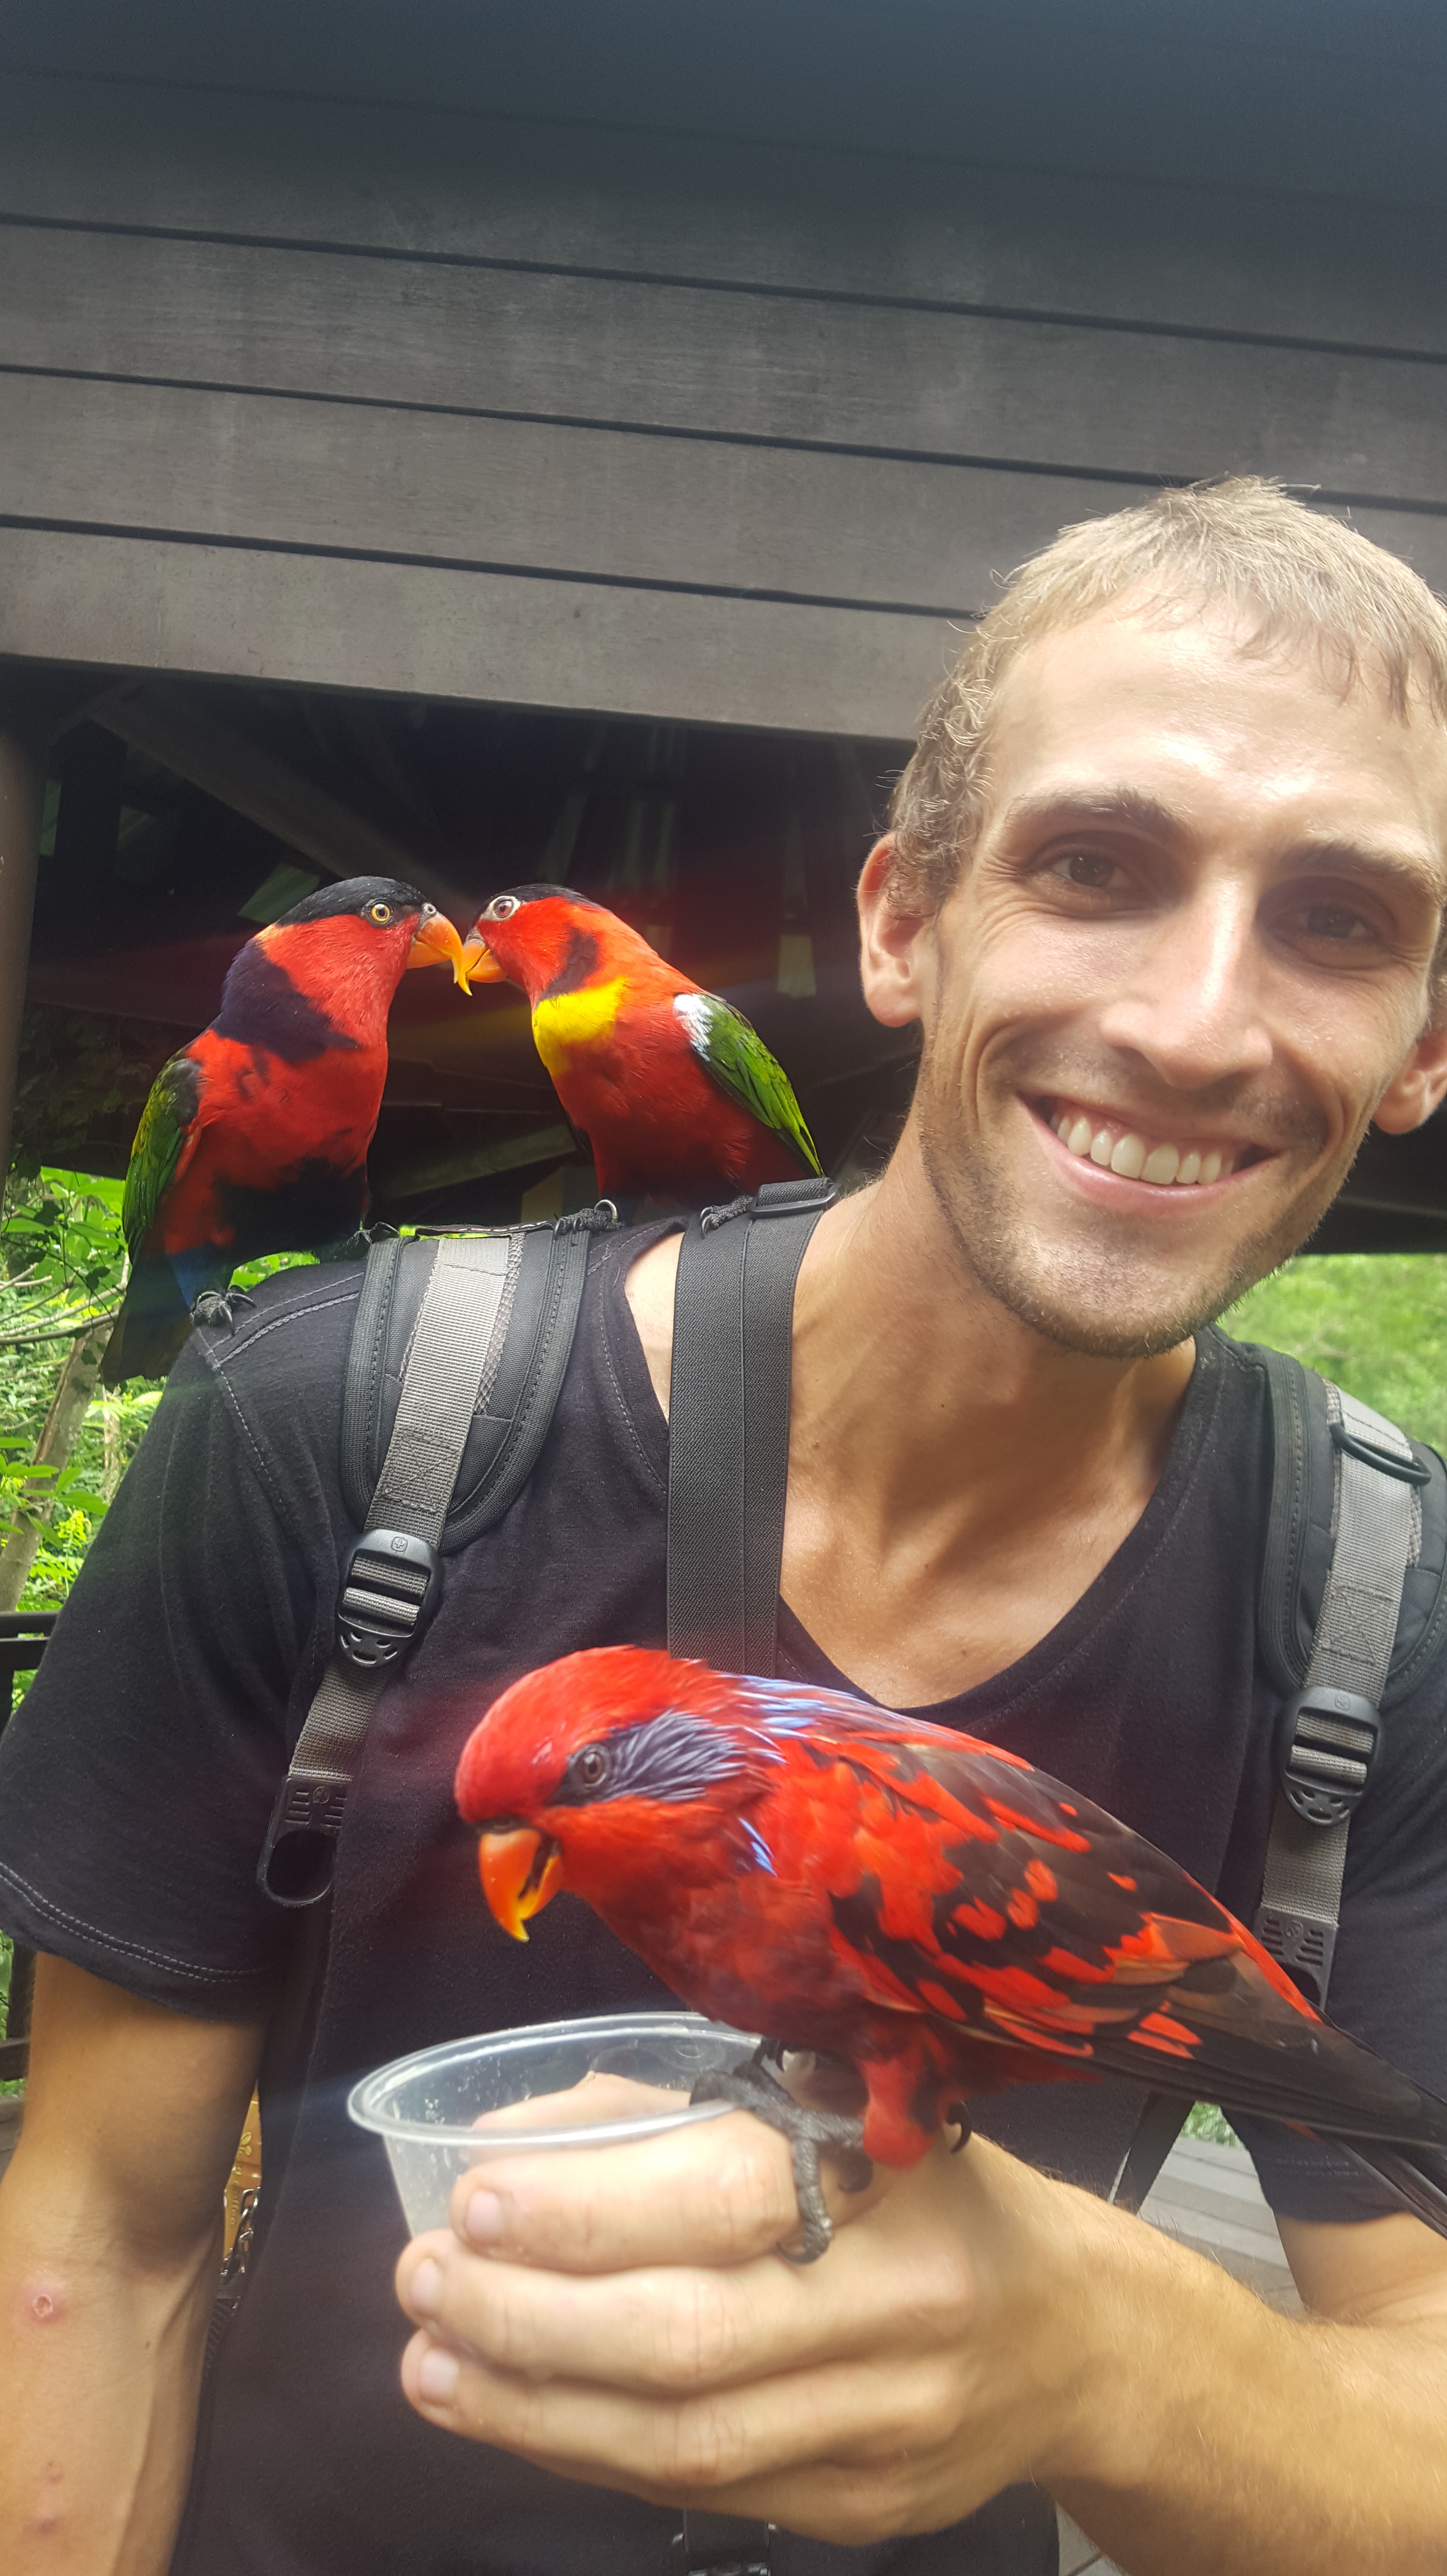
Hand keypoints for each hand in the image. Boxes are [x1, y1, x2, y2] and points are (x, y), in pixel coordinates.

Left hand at [393, 2108, 1123, 2543]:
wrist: (1071, 2333)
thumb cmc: (916, 2191)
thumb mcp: (824, 2107)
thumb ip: (667, 2122)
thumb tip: (503, 2143)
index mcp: (885, 2173)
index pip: (718, 2198)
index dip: (583, 2210)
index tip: (472, 2201)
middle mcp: (897, 2304)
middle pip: (687, 2342)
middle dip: (528, 2323)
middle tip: (422, 2287)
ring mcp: (887, 2424)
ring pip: (684, 2444)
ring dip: (535, 2410)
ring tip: (433, 2370)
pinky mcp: (867, 2508)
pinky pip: (706, 2496)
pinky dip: (592, 2457)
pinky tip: (520, 2419)